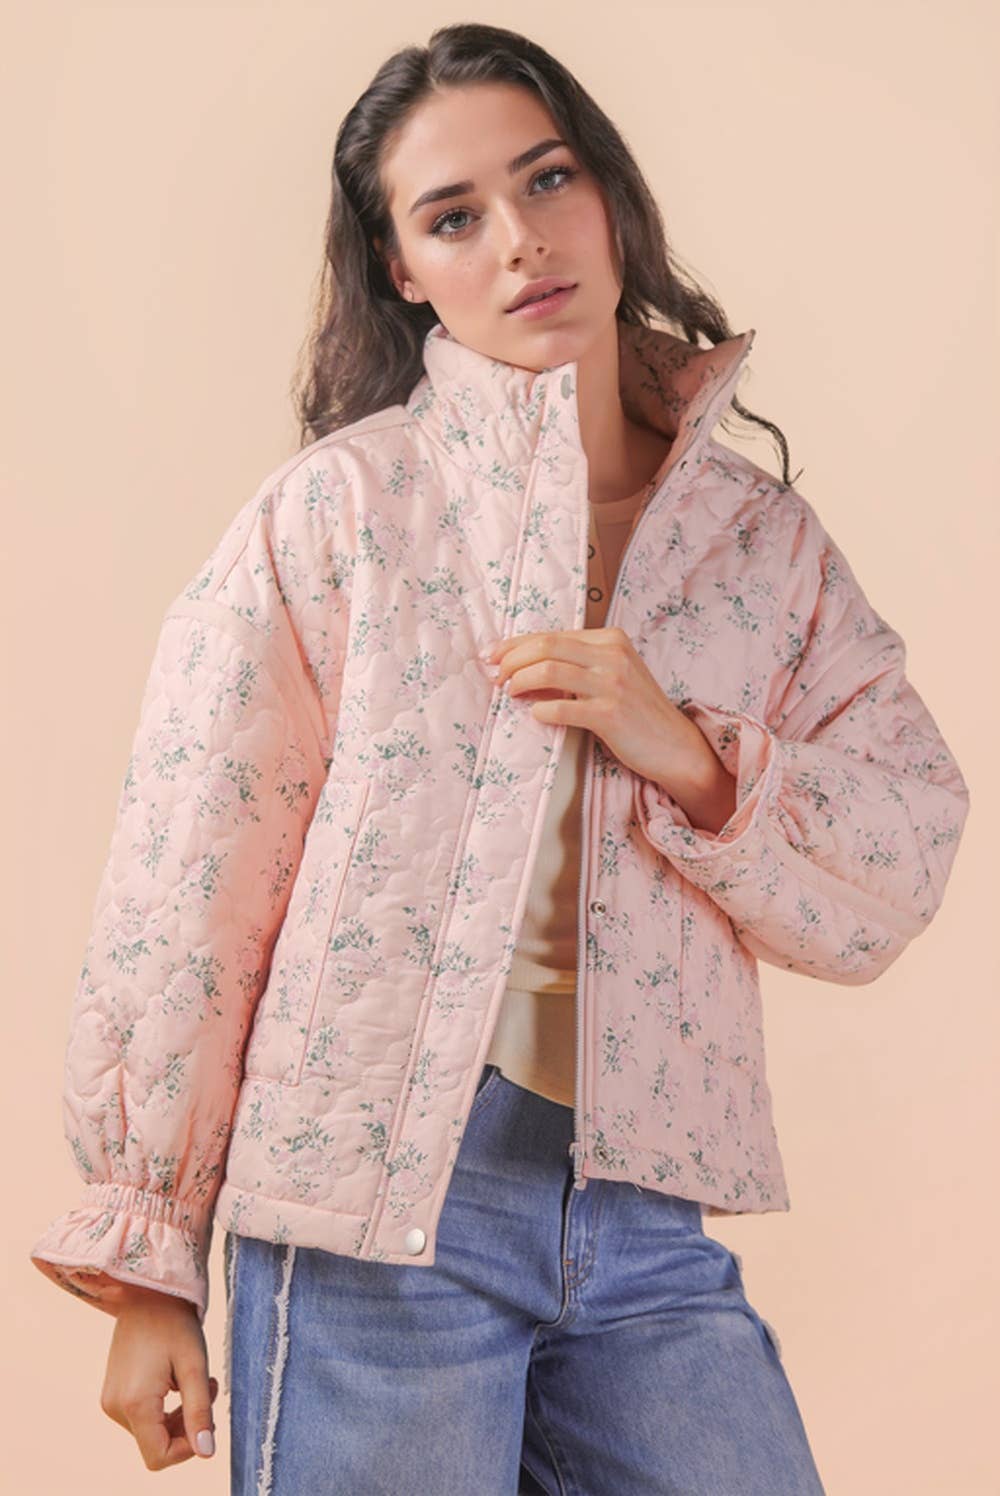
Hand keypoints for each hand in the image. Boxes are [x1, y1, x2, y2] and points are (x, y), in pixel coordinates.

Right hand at [100, 1285, 218, 1469]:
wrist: (148, 1293)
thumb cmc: (175, 1324)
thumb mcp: (195, 1366)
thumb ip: (199, 1412)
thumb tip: (206, 1453)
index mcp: (135, 1403)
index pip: (159, 1457)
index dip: (187, 1448)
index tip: (207, 1420)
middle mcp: (115, 1407)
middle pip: (155, 1444)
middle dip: (186, 1426)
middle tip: (209, 1389)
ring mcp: (110, 1400)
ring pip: (150, 1431)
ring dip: (177, 1415)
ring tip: (197, 1381)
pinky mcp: (112, 1392)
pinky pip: (141, 1416)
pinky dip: (163, 1407)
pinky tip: (177, 1379)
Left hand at [483, 627, 736, 831]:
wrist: (674, 746)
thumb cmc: (636, 712)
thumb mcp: (613, 674)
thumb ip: (577, 664)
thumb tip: (523, 664)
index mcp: (610, 639)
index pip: (551, 634)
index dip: (515, 644)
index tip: (492, 656)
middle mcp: (612, 655)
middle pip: (545, 646)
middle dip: (511, 659)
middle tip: (494, 676)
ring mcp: (612, 683)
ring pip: (549, 670)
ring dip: (519, 682)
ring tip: (510, 694)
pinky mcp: (610, 714)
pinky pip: (562, 708)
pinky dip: (541, 710)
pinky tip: (536, 715)